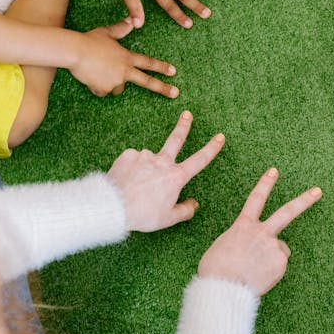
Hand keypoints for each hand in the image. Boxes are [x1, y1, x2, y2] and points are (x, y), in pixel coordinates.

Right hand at [70, 20, 178, 97]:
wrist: (74, 52)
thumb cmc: (89, 40)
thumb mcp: (107, 32)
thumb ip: (121, 29)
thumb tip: (132, 21)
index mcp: (127, 57)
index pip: (148, 62)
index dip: (162, 67)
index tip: (173, 72)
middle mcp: (124, 71)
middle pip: (147, 82)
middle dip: (163, 88)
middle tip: (175, 93)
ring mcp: (115, 81)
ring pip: (117, 87)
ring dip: (111, 82)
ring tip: (98, 70)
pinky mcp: (103, 89)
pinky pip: (102, 91)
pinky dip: (97, 86)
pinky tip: (90, 76)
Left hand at [107, 110, 225, 231]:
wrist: (114, 205)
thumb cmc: (143, 214)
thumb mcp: (168, 218)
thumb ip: (185, 210)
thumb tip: (194, 204)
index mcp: (176, 176)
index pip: (199, 160)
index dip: (212, 148)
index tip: (220, 137)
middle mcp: (162, 162)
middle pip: (176, 139)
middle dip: (184, 126)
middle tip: (187, 114)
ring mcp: (145, 156)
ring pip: (149, 160)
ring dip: (146, 169)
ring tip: (136, 186)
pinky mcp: (128, 155)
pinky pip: (133, 161)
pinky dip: (132, 169)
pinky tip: (127, 180)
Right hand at [198, 168, 321, 295]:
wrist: (224, 288)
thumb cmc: (215, 271)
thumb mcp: (221, 248)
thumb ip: (239, 242)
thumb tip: (248, 249)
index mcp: (243, 226)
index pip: (256, 199)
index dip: (265, 184)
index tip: (274, 171)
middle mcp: (262, 232)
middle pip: (287, 212)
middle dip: (304, 200)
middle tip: (318, 191)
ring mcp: (273, 246)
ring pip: (279, 250)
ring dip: (271, 258)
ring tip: (254, 270)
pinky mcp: (280, 262)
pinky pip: (278, 266)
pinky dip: (271, 273)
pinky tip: (259, 278)